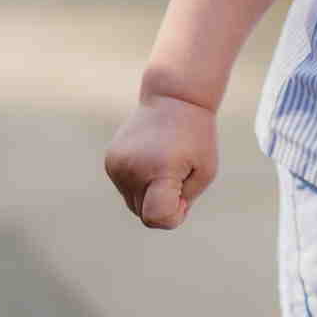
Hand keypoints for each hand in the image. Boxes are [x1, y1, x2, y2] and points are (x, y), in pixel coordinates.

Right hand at [104, 93, 217, 228]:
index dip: (174, 216)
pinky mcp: (110, 162)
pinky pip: (126, 189)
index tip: (184, 196)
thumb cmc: (196, 136)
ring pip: (134, 204)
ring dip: (151, 194)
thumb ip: (184, 200)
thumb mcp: (206, 170)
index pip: (157, 218)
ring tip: (165, 164)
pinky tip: (152, 159)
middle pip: (145, 214)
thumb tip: (159, 217)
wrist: (173, 98)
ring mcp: (117, 165)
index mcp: (159, 170)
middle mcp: (132, 169)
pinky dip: (140, 183)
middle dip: (164, 204)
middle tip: (179, 176)